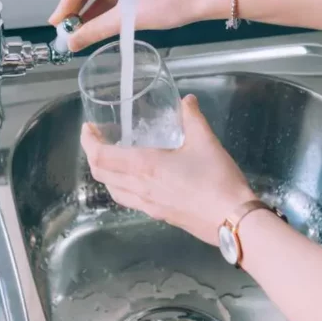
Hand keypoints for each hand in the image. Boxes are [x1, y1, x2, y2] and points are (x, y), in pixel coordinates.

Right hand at [49, 0, 213, 51]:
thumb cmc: (173, 0)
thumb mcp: (128, 18)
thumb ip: (96, 30)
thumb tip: (73, 41)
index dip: (64, 5)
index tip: (57, 24)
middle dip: (76, 10)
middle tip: (67, 31)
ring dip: (91, 13)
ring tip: (81, 33)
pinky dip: (106, 11)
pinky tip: (101, 26)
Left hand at [80, 94, 253, 244]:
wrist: (233, 219)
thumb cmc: (217, 179)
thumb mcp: (205, 140)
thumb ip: (192, 117)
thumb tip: (186, 101)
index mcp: (144, 166)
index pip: (101, 156)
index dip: (88, 142)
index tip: (88, 128)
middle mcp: (139, 187)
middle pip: (101, 174)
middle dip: (93, 155)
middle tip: (98, 139)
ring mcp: (147, 205)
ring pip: (113, 190)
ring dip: (106, 173)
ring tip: (113, 157)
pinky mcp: (159, 215)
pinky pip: (129, 200)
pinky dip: (122, 186)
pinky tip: (135, 179)